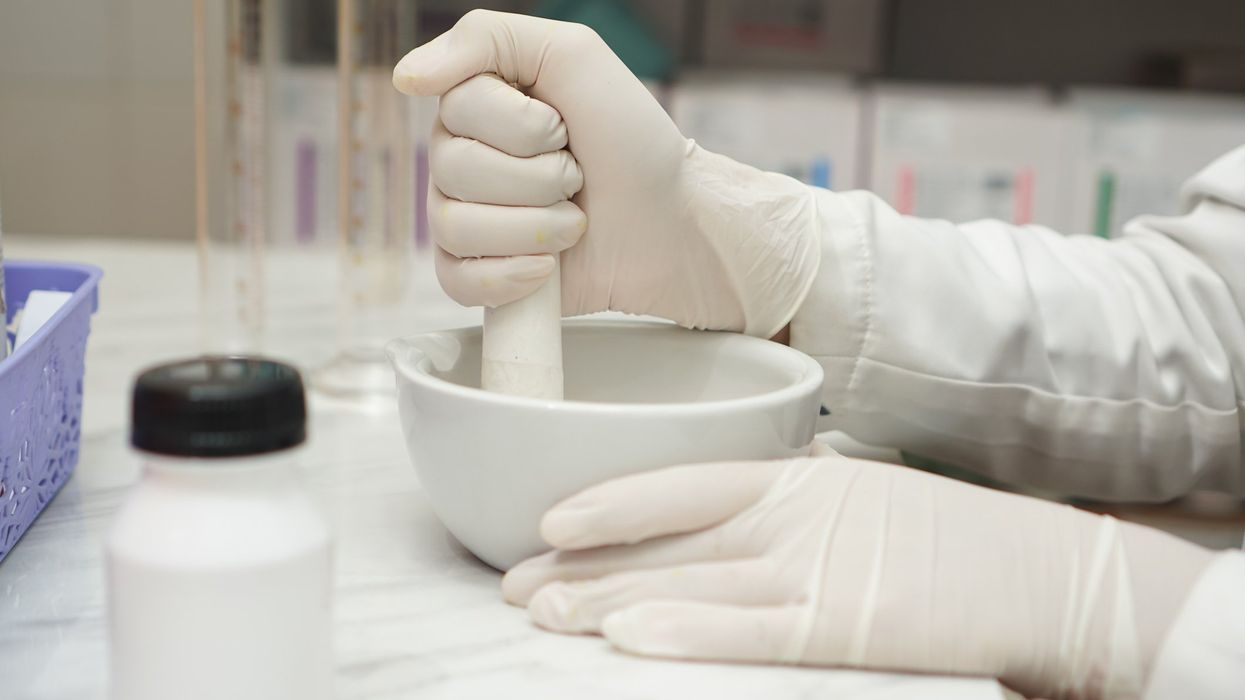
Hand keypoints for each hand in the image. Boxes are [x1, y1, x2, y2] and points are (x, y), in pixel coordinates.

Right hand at [393, 10, 820, 336]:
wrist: (670, 222)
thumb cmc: (630, 139)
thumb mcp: (573, 55)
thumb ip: (487, 39)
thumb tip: (406, 77)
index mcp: (476, 105)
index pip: (457, 108)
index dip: (523, 127)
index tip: (565, 126)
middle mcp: (461, 159)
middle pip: (453, 169)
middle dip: (537, 178)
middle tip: (576, 177)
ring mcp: (467, 220)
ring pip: (455, 226)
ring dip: (534, 227)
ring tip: (573, 222)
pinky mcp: (481, 275)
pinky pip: (457, 281)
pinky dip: (509, 277)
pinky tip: (546, 267)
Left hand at [502, 453, 1212, 698]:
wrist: (1043, 574)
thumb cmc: (948, 541)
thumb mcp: (856, 500)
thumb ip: (784, 509)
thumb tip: (711, 524)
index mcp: (797, 481)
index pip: (682, 484)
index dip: (609, 502)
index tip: (545, 524)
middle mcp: (796, 517)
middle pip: (668, 540)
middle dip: (585, 565)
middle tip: (514, 585)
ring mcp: (820, 569)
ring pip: (692, 583)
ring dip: (610, 599)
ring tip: (540, 614)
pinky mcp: (847, 625)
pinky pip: (751, 630)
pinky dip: (685, 632)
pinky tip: (625, 639)